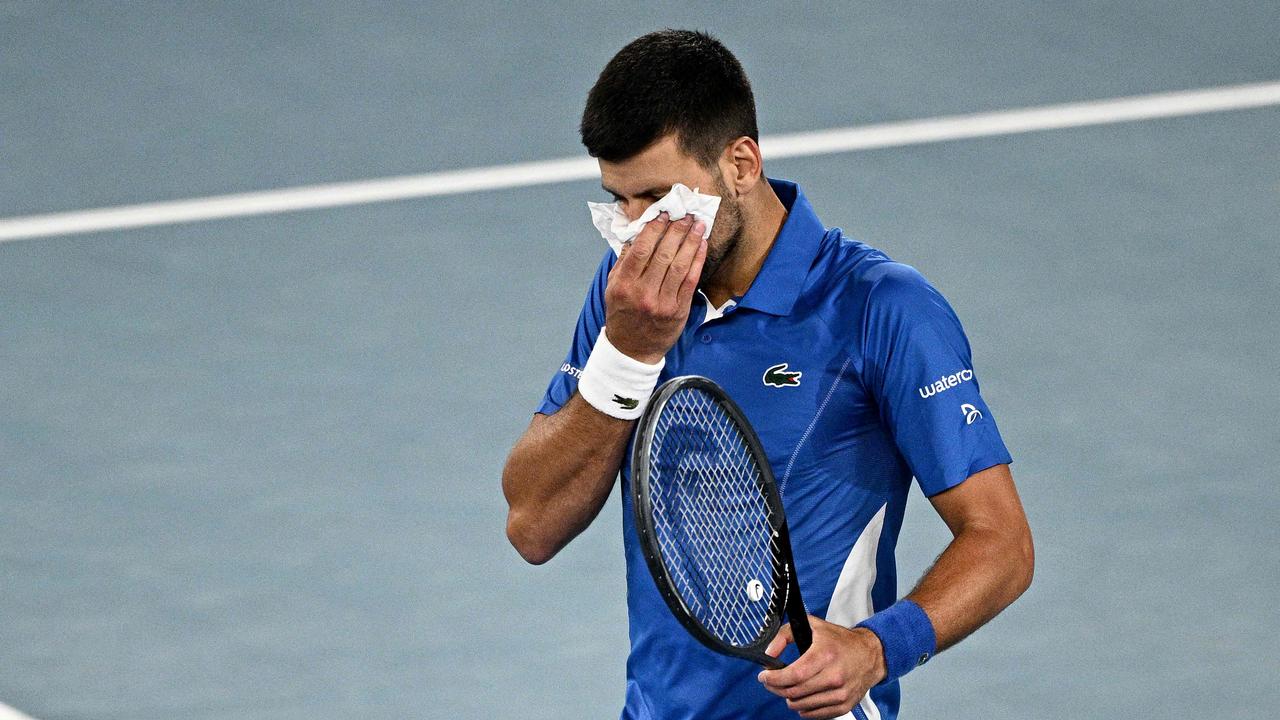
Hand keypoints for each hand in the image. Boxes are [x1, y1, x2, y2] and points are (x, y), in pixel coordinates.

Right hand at [603, 213, 707, 363]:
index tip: (664, 215)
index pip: (641, 250)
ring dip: (691, 241)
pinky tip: (701, 245)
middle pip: (663, 254)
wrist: (632, 349)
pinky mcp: (678, 310)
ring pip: (680, 265)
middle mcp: (643, 293)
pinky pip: (691, 280)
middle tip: (686, 215)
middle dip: (677, 230)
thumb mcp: (612, 288)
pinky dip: (697, 260)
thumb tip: (638, 235)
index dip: (655, 229)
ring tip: (698, 225)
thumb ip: (624, 262)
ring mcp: (663, 302)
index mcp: (624, 285)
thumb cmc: (622, 314)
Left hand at [758, 615, 886, 719]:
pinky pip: (816, 714)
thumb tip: (769, 653)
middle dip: (776, 688)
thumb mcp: (812, 626)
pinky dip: (804, 708)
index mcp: (825, 655)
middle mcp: (834, 676)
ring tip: (787, 688)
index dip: (774, 678)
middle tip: (771, 682)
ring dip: (789, 699)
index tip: (764, 676)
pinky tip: (802, 698)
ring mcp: (840, 693)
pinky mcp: (845, 705)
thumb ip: (785, 635)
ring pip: (802, 705)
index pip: (793, 675)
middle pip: (795, 692)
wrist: (870, 654)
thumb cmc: (840, 640)